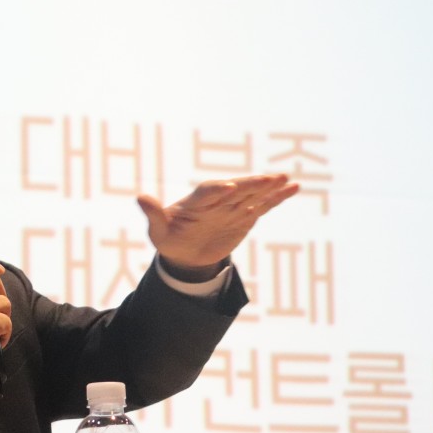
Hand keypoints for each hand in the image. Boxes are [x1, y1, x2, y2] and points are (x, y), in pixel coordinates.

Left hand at [137, 173, 299, 272]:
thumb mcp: (158, 231)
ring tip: (284, 179)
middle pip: (235, 190)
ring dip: (268, 187)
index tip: (227, 188)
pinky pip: (263, 205)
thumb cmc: (169, 239)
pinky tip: (293, 188)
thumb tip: (140, 197)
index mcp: (195, 202)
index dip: (216, 190)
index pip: (207, 192)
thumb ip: (153, 215)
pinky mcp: (245, 216)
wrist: (184, 253)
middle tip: (267, 178)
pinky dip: (277, 198)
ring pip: (252, 195)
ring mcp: (232, 207)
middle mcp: (216, 200)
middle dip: (250, 184)